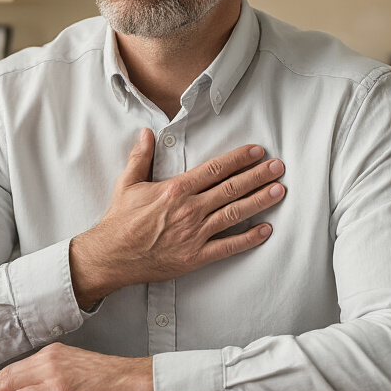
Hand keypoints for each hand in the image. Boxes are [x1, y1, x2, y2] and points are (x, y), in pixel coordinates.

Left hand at [0, 343, 155, 390]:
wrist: (136, 380)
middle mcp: (48, 359)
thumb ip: (57, 379)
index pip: (16, 368)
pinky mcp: (56, 390)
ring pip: (8, 384)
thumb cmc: (114, 383)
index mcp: (53, 354)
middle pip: (7, 374)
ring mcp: (51, 373)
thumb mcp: (79, 374)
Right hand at [70, 129, 285, 307]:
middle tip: (278, 167)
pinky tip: (265, 230)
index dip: (239, 159)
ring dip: (259, 201)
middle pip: (231, 188)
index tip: (257, 152)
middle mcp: (189, 209)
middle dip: (258, 176)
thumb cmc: (119, 220)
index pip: (215, 169)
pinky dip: (249, 239)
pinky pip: (228, 246)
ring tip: (279, 190)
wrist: (111, 255)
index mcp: (175, 189)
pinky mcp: (195, 256)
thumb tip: (146, 134)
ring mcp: (194, 234)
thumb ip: (140, 157)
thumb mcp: (127, 183)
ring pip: (235, 213)